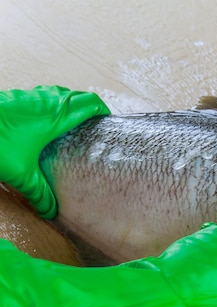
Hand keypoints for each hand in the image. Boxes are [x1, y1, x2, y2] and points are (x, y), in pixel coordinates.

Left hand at [0, 85, 109, 217]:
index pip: (90, 104)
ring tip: (71, 122)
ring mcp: (30, 96)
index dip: (102, 110)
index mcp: (57, 117)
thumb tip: (52, 210)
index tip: (108, 121)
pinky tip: (43, 122)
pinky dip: (50, 104)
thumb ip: (39, 193)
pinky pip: (42, 95)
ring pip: (59, 93)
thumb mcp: (20, 174)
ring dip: (69, 103)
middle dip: (88, 107)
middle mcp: (46, 102)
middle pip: (77, 96)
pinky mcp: (16, 97)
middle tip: (93, 123)